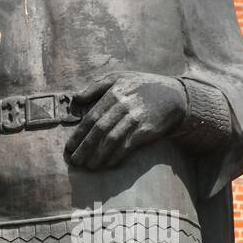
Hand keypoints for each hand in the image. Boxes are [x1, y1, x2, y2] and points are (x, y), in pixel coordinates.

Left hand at [65, 73, 186, 170]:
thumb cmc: (142, 86)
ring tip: (89, 166)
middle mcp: (123, 107)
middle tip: (75, 161)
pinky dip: (116, 157)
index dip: (79, 135)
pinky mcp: (145, 131)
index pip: (91, 118)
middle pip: (99, 131)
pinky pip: (127, 147)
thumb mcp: (119, 77)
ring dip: (98, 156)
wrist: (173, 96)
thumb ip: (96, 86)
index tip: (69, 148)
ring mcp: (134, 120)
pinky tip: (107, 164)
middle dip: (85, 148)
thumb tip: (76, 98)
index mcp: (114, 93)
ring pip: (111, 141)